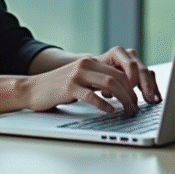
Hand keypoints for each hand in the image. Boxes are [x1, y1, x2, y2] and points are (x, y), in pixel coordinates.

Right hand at [22, 48, 160, 113]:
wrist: (32, 89)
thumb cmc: (59, 89)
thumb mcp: (82, 80)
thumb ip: (99, 82)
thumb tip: (123, 92)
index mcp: (92, 62)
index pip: (121, 69)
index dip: (135, 83)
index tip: (142, 96)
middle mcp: (86, 64)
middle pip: (119, 76)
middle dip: (132, 93)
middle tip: (137, 107)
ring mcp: (77, 74)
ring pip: (110, 83)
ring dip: (123, 98)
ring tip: (128, 110)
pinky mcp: (69, 87)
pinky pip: (91, 95)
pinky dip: (104, 104)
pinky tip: (109, 111)